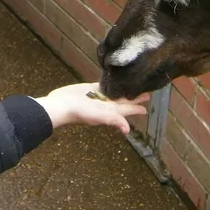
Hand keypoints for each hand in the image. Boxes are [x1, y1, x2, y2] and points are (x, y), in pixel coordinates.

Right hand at [34, 83, 148, 134]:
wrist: (61, 105)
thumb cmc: (79, 111)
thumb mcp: (98, 116)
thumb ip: (113, 120)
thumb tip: (127, 130)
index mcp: (110, 111)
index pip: (127, 109)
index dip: (137, 107)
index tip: (148, 103)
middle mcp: (106, 105)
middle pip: (124, 101)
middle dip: (134, 98)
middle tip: (147, 92)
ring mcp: (98, 97)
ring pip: (115, 93)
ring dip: (124, 90)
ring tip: (133, 85)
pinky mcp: (90, 89)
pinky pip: (103, 86)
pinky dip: (111, 83)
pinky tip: (115, 79)